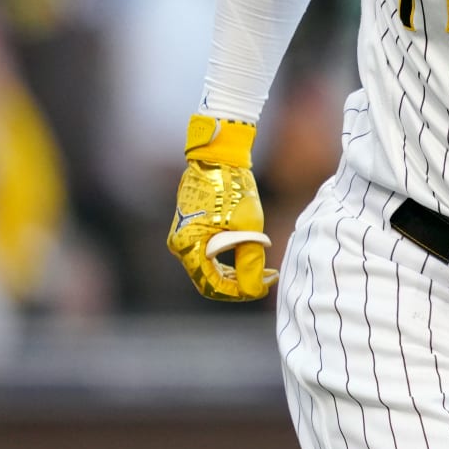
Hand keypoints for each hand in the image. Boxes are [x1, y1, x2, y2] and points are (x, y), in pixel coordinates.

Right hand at [168, 114, 279, 300]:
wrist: (220, 156)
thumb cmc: (233, 188)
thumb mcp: (247, 227)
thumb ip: (250, 262)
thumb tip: (254, 291)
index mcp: (188, 246)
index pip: (212, 287)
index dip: (241, 292)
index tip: (266, 285)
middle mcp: (180, 245)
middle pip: (209, 281)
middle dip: (240, 285)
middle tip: (268, 278)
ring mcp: (184, 236)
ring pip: (209, 269)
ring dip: (236, 274)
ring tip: (264, 270)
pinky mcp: (191, 229)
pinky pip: (208, 255)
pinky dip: (228, 260)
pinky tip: (250, 257)